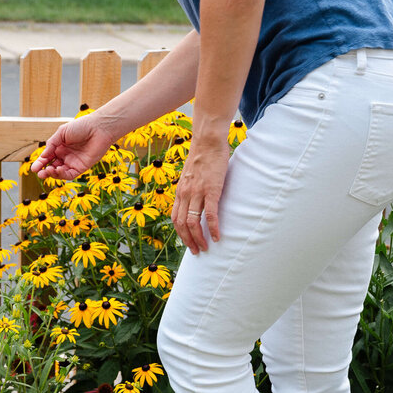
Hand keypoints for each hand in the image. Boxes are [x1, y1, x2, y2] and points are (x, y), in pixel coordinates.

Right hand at [30, 114, 115, 181]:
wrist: (99, 128)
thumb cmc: (82, 126)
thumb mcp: (62, 132)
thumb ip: (52, 144)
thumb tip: (43, 157)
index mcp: (60, 147)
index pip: (47, 158)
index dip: (40, 163)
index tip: (33, 168)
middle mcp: (66, 156)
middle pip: (52, 167)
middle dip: (45, 171)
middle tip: (39, 174)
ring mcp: (73, 162)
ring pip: (60, 172)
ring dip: (53, 174)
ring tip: (48, 171)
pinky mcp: (82, 167)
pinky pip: (70, 174)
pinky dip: (62, 175)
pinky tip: (58, 170)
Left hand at [170, 138, 229, 253]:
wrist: (207, 141)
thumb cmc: (202, 157)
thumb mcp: (191, 176)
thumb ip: (192, 189)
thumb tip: (197, 199)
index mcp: (180, 192)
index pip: (175, 218)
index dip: (180, 233)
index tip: (187, 242)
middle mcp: (185, 194)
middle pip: (181, 224)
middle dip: (187, 241)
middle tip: (196, 252)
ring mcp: (197, 192)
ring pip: (193, 222)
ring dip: (198, 238)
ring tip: (205, 248)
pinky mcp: (211, 189)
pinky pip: (210, 213)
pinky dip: (212, 227)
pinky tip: (217, 236)